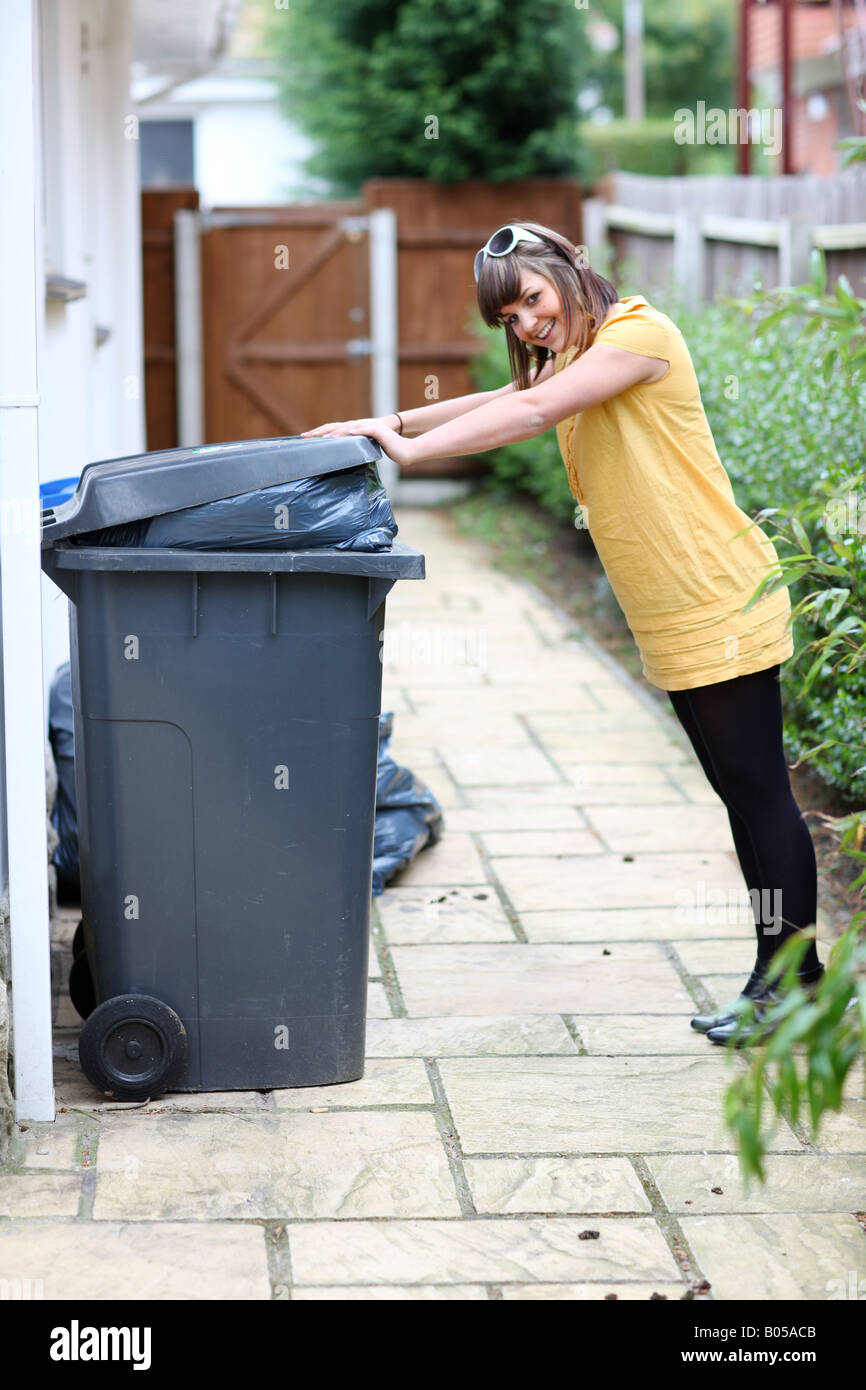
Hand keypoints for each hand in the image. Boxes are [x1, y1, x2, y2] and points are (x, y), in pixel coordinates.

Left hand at [299, 415, 416, 466]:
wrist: (405, 450)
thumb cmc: (388, 452)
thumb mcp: (367, 451)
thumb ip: (355, 452)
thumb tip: (343, 461)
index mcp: (355, 432)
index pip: (334, 431)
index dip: (320, 434)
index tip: (306, 438)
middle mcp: (359, 427)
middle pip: (336, 427)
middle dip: (320, 431)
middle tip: (305, 436)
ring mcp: (369, 428)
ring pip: (348, 428)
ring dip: (336, 433)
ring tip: (324, 438)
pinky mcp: (378, 432)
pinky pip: (365, 430)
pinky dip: (356, 431)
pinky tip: (348, 434)